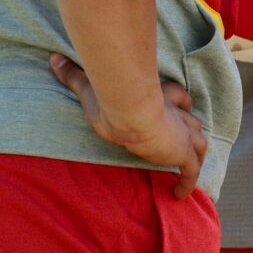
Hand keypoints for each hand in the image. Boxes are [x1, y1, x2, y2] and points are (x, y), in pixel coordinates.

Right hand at [49, 54, 206, 196]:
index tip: (177, 104)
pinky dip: (187, 182)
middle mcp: (176, 114)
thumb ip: (74, 74)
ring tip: (189, 164)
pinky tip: (179, 193)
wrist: (129, 113)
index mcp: (160, 97)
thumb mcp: (89, 87)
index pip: (179, 96)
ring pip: (198, 143)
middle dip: (189, 128)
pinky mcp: (182, 153)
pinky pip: (191, 171)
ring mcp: (182, 135)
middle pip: (192, 121)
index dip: (179, 101)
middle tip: (182, 138)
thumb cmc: (112, 99)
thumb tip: (54, 58)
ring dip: (195, 152)